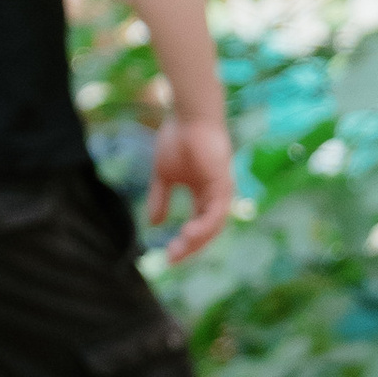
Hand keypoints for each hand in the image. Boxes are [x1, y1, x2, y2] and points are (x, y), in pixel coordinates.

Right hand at [148, 112, 235, 261]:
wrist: (187, 116)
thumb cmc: (177, 138)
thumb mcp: (163, 176)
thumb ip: (160, 199)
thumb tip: (153, 223)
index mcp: (203, 194)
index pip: (197, 226)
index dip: (184, 243)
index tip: (168, 256)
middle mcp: (215, 196)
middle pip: (207, 231)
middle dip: (190, 247)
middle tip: (172, 260)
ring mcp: (222, 190)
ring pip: (214, 225)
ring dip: (198, 240)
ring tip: (180, 250)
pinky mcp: (224, 183)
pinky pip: (217, 212)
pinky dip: (205, 225)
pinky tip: (190, 233)